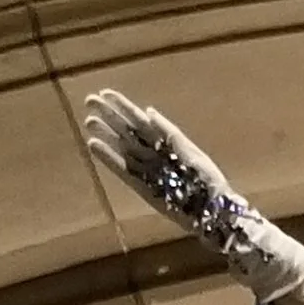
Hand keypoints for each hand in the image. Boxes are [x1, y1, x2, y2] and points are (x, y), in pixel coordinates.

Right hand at [83, 88, 250, 250]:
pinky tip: (94, 146)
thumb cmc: (209, 181)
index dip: (123, 106)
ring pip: (122, 148)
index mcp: (166, 142)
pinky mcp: (142, 188)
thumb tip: (148, 111)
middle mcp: (153, 154)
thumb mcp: (191, 152)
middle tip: (89, 100)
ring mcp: (147, 170)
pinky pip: (122, 170)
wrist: (214, 211)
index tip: (105, 93)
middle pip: (127, 131)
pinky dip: (109, 159)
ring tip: (89, 122)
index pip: (140, 120)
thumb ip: (168, 132)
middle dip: (109, 116)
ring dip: (106, 135)